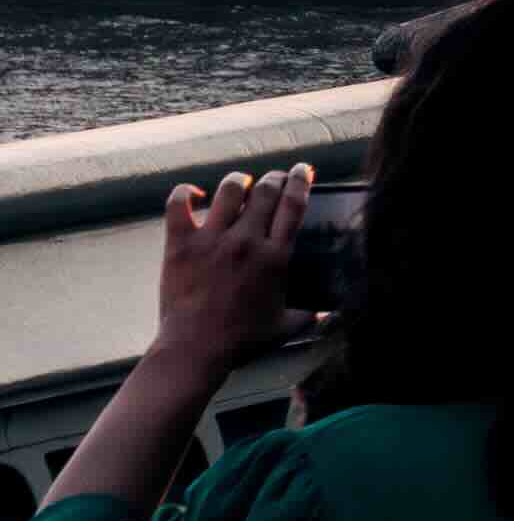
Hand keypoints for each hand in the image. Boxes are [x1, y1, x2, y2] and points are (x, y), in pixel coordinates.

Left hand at [147, 170, 312, 373]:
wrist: (194, 350)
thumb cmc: (241, 341)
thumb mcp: (285, 326)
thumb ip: (309, 314)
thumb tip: (328, 312)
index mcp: (275, 256)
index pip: (294, 204)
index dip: (300, 181)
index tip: (302, 170)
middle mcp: (247, 241)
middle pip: (266, 191)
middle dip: (274, 179)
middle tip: (274, 179)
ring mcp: (212, 240)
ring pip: (230, 190)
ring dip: (239, 182)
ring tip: (241, 185)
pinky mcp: (180, 246)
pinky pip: (178, 206)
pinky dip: (184, 194)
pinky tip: (193, 195)